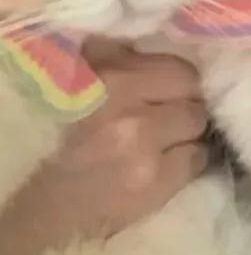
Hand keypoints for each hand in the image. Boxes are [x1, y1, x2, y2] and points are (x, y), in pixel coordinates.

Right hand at [0, 38, 207, 254]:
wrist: (48, 208)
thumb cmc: (68, 139)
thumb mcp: (84, 85)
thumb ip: (119, 57)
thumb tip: (154, 46)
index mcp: (108, 75)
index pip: (180, 68)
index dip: (179, 82)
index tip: (171, 94)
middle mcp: (124, 104)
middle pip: (193, 93)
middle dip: (186, 105)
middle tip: (170, 117)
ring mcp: (141, 143)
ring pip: (198, 124)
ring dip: (188, 134)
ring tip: (167, 142)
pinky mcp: (154, 181)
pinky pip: (198, 158)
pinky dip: (188, 162)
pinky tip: (167, 166)